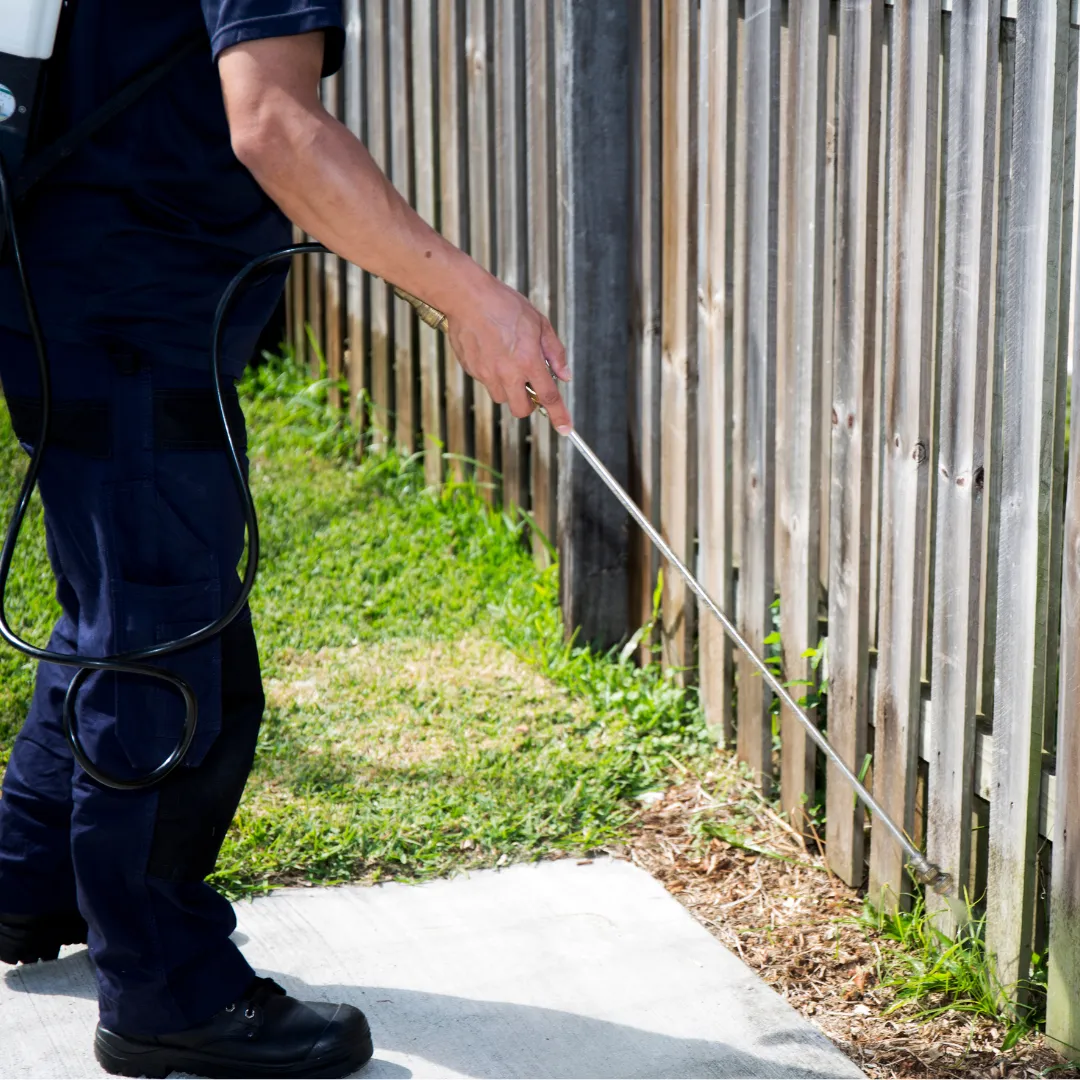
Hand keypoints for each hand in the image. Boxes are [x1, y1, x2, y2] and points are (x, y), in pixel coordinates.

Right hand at [444, 272, 572, 433]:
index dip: (559, 415)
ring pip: (501, 398)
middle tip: (528, 385)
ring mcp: (487, 374)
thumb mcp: (539, 323)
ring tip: (506, 361)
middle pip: (521, 409)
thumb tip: (564, 374)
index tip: (565, 429)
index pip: (548, 396)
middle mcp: (508, 372)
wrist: (467, 297)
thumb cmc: (503, 305)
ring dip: (508, 388)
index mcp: (528, 360)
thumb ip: (555, 352)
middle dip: (528, 403)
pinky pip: (486, 383)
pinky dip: (492, 375)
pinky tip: (491, 352)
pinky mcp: (472, 371)